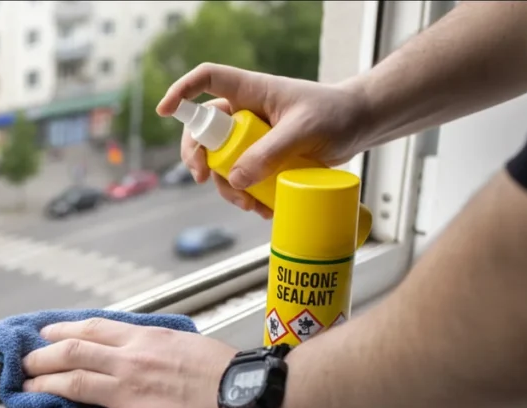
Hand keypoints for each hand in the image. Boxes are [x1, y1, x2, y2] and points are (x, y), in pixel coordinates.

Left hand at [22, 317, 260, 407]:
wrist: (251, 404)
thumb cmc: (233, 377)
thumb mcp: (190, 345)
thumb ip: (161, 347)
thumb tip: (149, 351)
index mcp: (147, 340)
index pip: (93, 329)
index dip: (62, 331)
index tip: (47, 335)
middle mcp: (131, 363)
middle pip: (72, 353)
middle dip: (42, 358)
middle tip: (26, 363)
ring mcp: (128, 396)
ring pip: (71, 385)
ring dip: (44, 388)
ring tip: (29, 392)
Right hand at [156, 63, 373, 218]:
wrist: (361, 126)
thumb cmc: (336, 114)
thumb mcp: (304, 130)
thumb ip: (270, 152)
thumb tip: (234, 179)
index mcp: (251, 91)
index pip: (207, 80)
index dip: (182, 91)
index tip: (165, 110)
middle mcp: (245, 112)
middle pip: (202, 131)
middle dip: (197, 157)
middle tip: (202, 178)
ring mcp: (252, 137)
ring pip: (220, 162)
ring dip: (225, 186)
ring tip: (250, 205)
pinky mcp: (263, 158)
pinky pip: (242, 178)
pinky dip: (246, 195)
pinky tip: (263, 208)